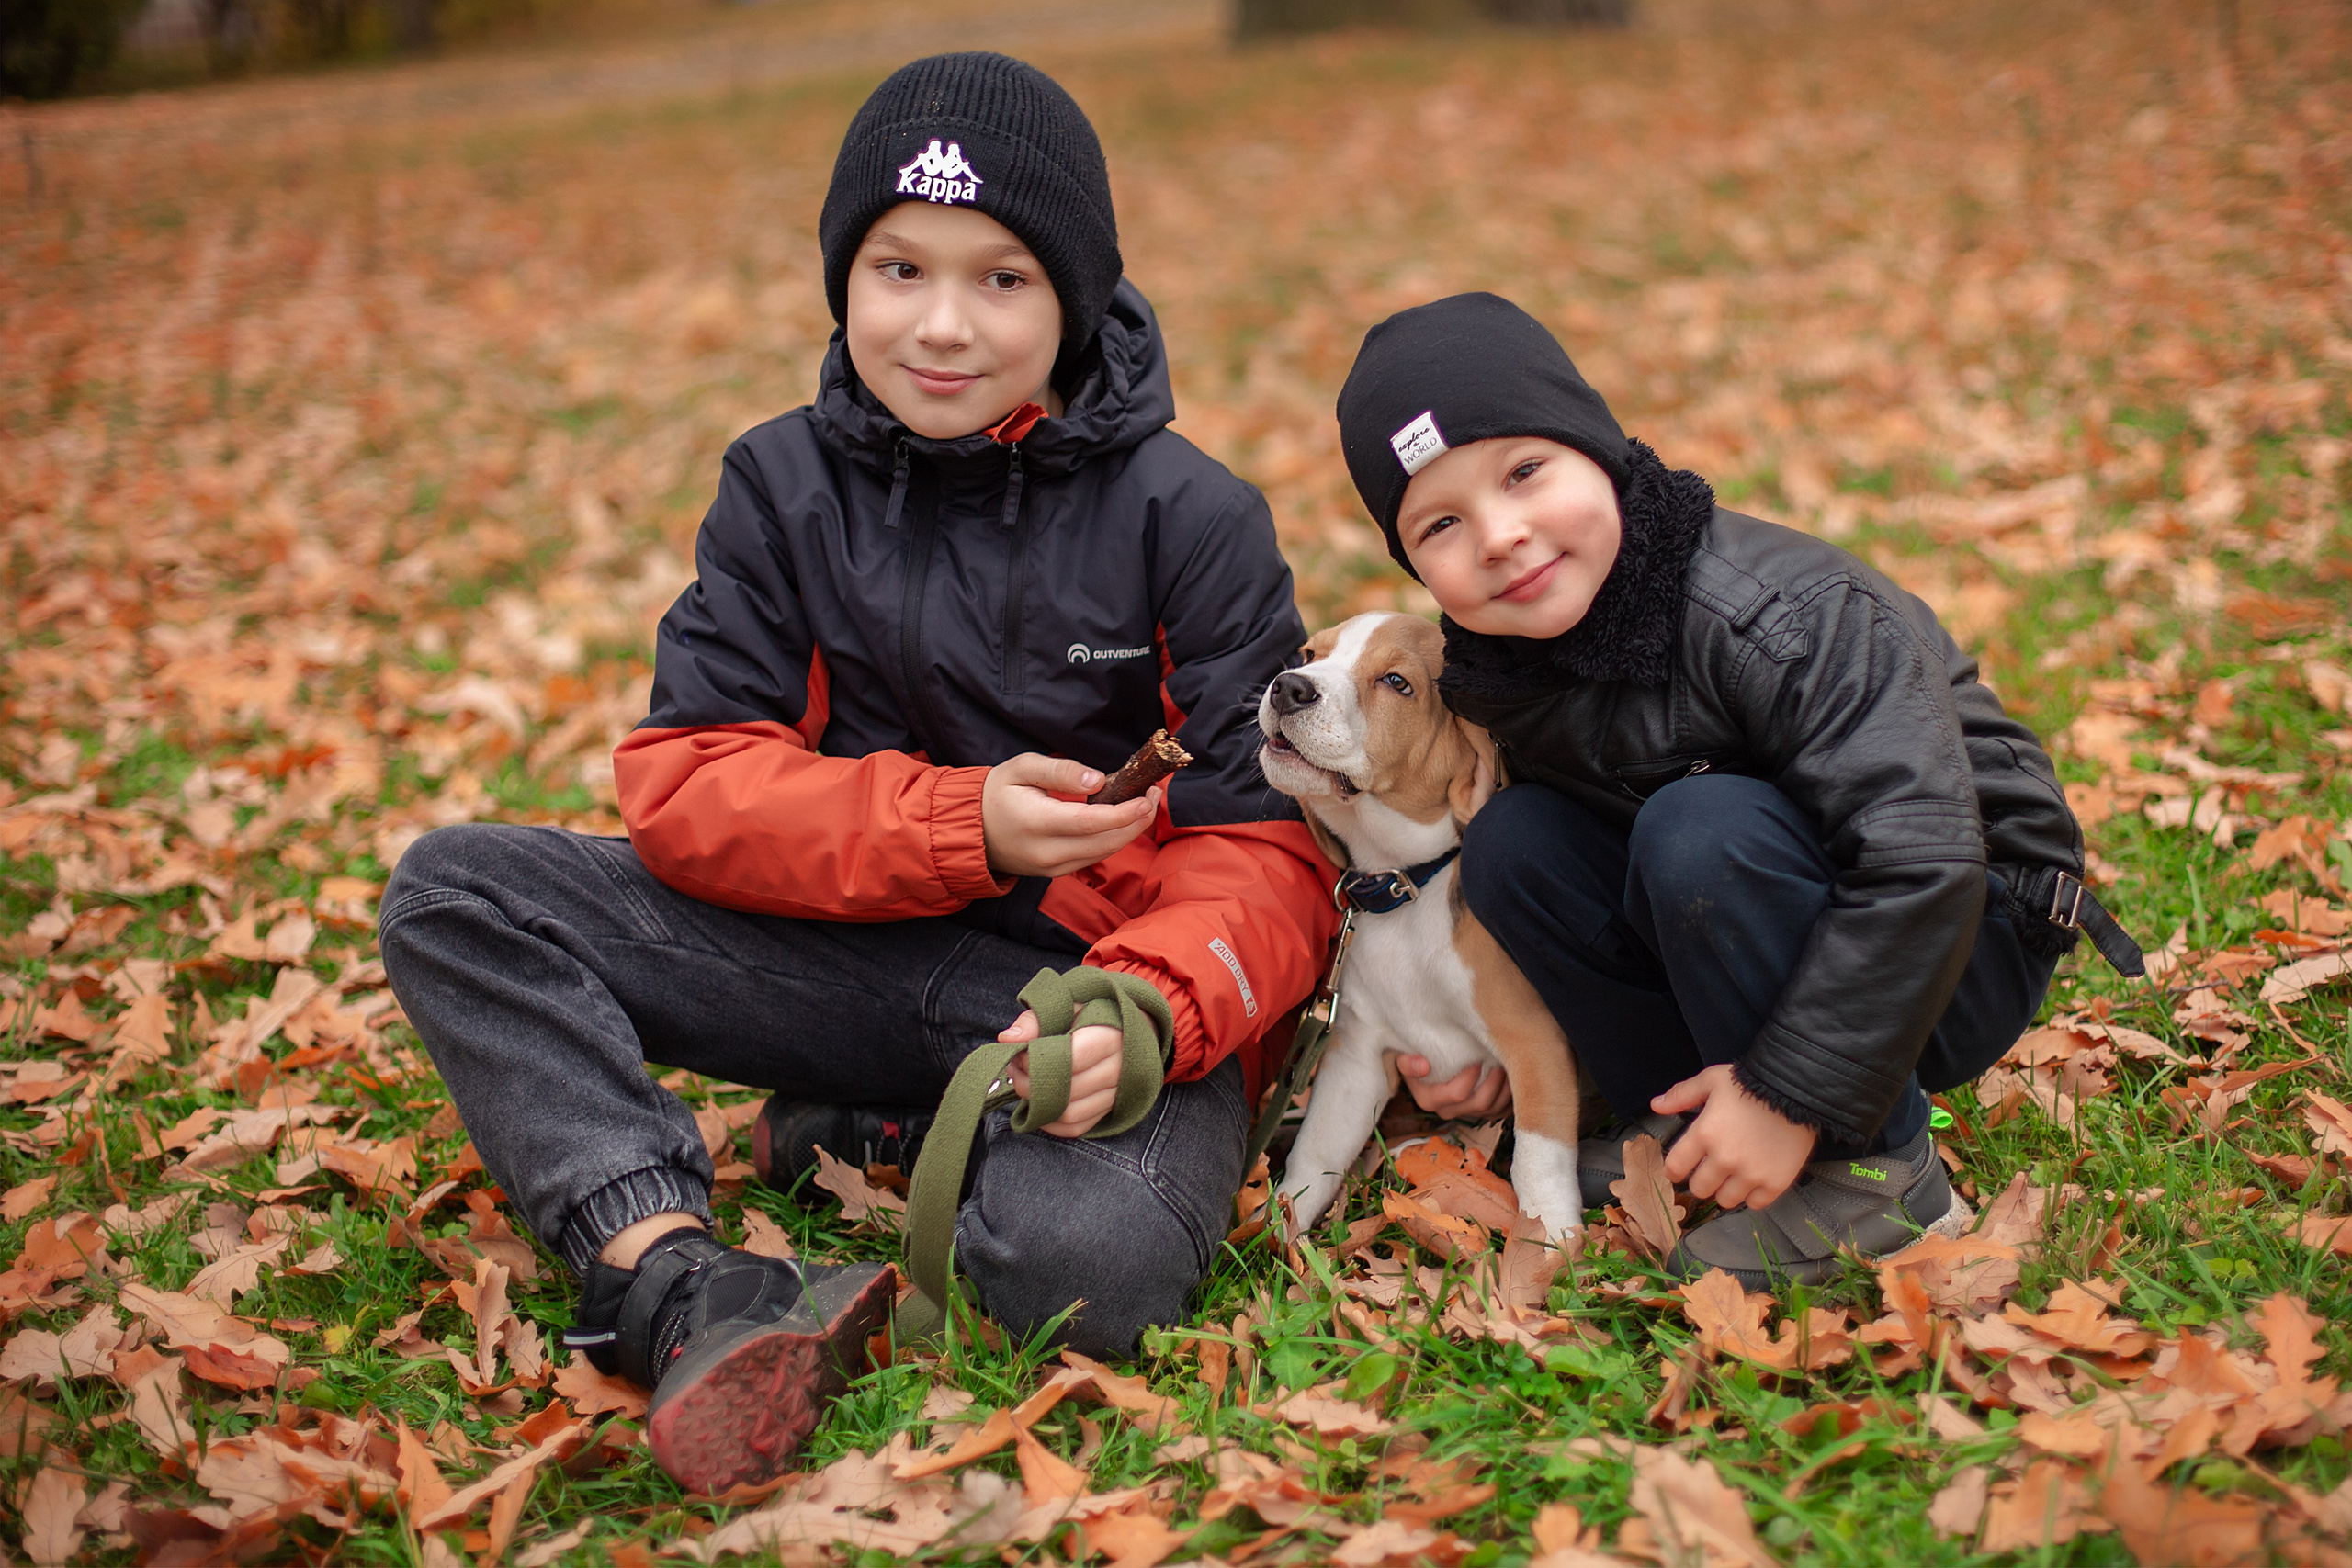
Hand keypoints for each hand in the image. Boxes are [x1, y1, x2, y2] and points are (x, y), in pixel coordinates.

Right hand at [982, 753, 1159, 878]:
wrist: (972, 830)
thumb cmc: (997, 793)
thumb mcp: (1021, 768)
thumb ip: (1060, 771)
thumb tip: (1098, 779)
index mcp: (1036, 823)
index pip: (1091, 823)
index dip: (1124, 812)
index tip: (1148, 796)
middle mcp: (1046, 852)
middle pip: (1105, 843)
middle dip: (1137, 821)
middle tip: (1153, 794)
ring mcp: (1051, 868)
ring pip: (1103, 854)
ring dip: (1130, 831)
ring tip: (1145, 803)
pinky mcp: (1056, 873)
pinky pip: (1093, 858)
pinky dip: (1113, 840)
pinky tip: (1122, 819)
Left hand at [1001, 1010, 1124, 1137]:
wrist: (1128, 1026)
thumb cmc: (1094, 1011)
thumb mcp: (1068, 1003)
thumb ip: (1036, 1019)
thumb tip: (1008, 1039)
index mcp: (1112, 1036)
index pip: (1073, 1059)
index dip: (1038, 1061)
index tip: (1020, 1052)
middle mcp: (1120, 1069)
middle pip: (1068, 1091)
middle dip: (1031, 1083)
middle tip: (1015, 1068)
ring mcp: (1117, 1094)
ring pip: (1070, 1113)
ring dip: (1038, 1104)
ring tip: (1026, 1082)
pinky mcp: (1109, 1110)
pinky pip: (1076, 1127)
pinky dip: (1051, 1121)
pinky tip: (1039, 1102)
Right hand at [1399, 1056, 1512, 1119]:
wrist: (1423, 1065)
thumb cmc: (1417, 1057)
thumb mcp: (1404, 1056)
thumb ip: (1407, 1061)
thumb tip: (1423, 1066)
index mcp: (1429, 1099)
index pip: (1457, 1094)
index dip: (1471, 1076)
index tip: (1477, 1058)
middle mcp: (1447, 1111)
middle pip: (1479, 1103)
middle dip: (1494, 1082)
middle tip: (1498, 1061)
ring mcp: (1465, 1114)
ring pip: (1493, 1109)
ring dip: (1504, 1089)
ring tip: (1506, 1067)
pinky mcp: (1479, 1114)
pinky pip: (1501, 1112)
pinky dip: (1509, 1098)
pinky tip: (1510, 1080)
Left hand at [1654, 1064, 1816, 1210]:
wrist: (1797, 1090)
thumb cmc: (1751, 1084)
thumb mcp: (1712, 1080)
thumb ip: (1682, 1094)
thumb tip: (1656, 1105)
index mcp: (1704, 1135)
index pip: (1675, 1168)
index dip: (1674, 1171)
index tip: (1680, 1170)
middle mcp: (1724, 1159)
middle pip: (1699, 1189)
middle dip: (1701, 1180)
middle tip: (1710, 1170)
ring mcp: (1751, 1174)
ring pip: (1725, 1200)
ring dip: (1726, 1190)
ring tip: (1733, 1176)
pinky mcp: (1775, 1183)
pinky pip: (1755, 1204)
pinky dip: (1752, 1195)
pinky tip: (1754, 1180)